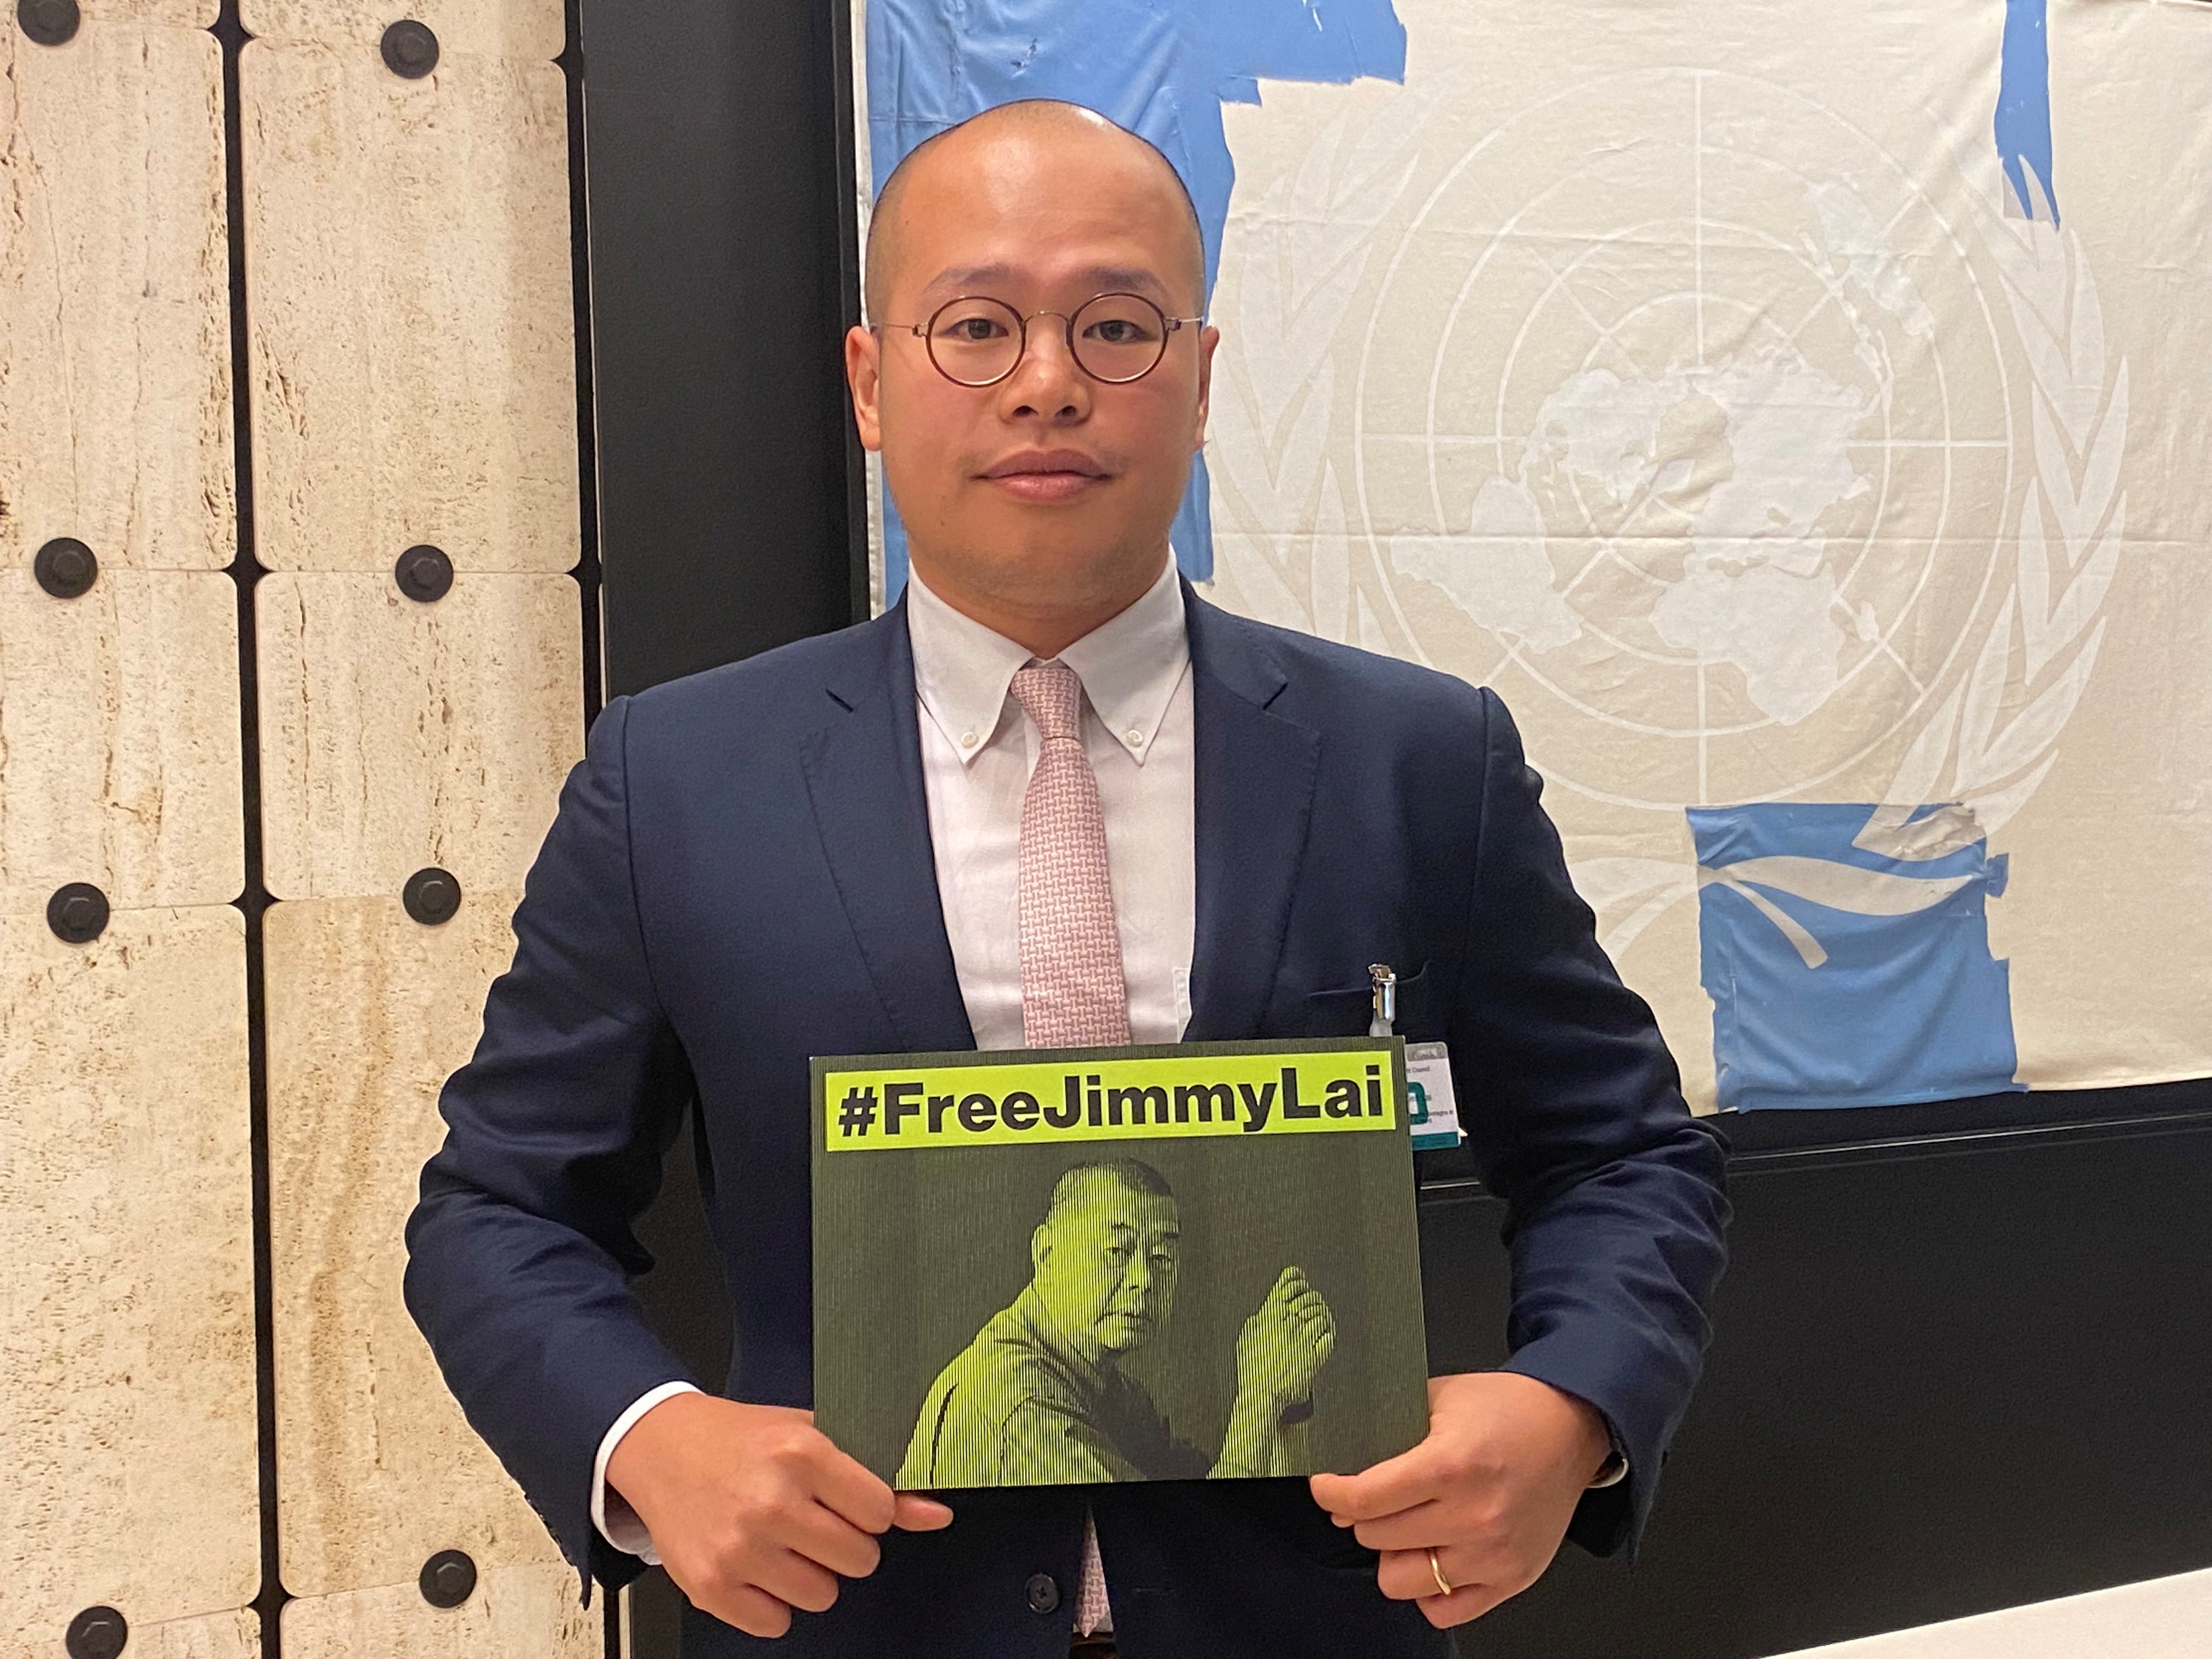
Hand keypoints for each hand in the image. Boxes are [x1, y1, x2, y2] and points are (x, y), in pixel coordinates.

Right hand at [605, 1392, 952, 1636]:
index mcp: (802, 1452)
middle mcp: (771, 1502)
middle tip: (813, 1520)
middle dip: (845, 1544)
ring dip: (811, 1574)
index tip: (848, 1500)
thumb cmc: (743, 1439)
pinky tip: (757, 1564)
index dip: (870, 1510)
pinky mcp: (711, 1586)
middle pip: (858, 1560)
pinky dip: (772, 1602)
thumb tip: (937, 1513)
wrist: (660, 1447)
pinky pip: (776, 1622)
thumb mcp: (812, 1435)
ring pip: (822, 1596)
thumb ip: (878, 1478)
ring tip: (783, 1540)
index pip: (881, 1512)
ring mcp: (739, 1549)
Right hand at [1235, 1266, 1335, 1405]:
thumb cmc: (1251, 1371)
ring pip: (1320, 1317)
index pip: (1288, 1285)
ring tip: (1320, 1319)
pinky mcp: (1314, 1357)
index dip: (1297, 1280)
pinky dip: (1328, 1334)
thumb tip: (1260, 1314)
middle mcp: (1287, 1325)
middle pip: (1309, 1299)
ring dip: (1322, 1316)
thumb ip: (1254, 1325)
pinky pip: (1328, 1337)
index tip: (1300, 1281)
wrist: (1261, 1397)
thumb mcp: (1245, 1342)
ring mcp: (1302, 1340)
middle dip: (1313, 1299)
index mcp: (1269, 1316)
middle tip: (1314, 1303)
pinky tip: (1325, 1335)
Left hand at [1308, 1372, 1610, 1627]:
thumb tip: (1341, 1448)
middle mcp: (1474, 1516)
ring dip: (1391, 1554)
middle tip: (1371, 1498)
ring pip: (1400, 1581)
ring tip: (1404, 1527)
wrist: (1572, 1429)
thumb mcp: (1442, 1397)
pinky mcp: (1512, 1579)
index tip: (1325, 1486)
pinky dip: (1427, 1590)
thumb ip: (1391, 1423)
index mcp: (1452, 1465)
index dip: (1332, 1493)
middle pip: (1377, 1538)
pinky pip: (1444, 1610)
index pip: (1366, 1499)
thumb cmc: (1507, 1410)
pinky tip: (1431, 1555)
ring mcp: (1493, 1554)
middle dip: (1361, 1516)